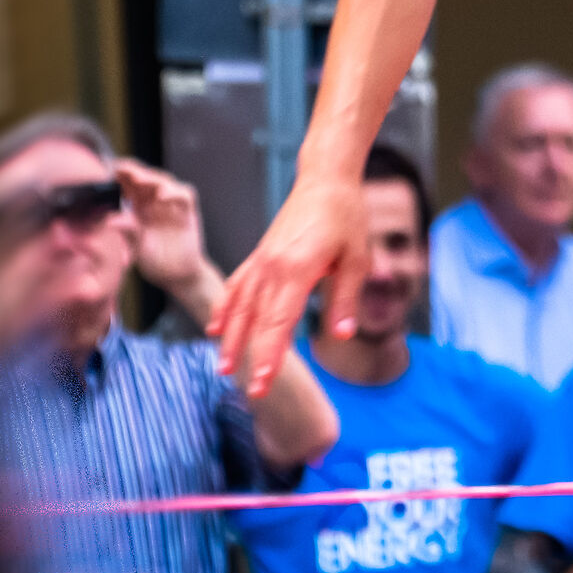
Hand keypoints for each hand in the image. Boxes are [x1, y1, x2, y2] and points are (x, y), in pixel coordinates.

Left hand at [117, 161, 216, 312]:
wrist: (178, 276)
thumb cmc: (155, 261)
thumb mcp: (137, 247)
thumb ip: (128, 232)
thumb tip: (111, 220)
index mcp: (137, 207)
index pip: (128, 183)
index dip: (119, 173)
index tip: (106, 168)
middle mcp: (154, 203)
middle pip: (146, 177)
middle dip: (134, 170)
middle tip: (122, 168)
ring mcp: (172, 206)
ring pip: (164, 181)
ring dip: (151, 178)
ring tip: (139, 179)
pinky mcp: (187, 212)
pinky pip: (184, 195)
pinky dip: (174, 192)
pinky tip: (162, 195)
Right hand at [209, 170, 368, 397]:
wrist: (326, 179)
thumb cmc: (346, 216)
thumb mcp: (357, 258)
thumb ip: (346, 299)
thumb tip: (342, 335)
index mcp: (296, 270)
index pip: (278, 322)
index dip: (270, 355)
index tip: (264, 382)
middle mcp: (271, 267)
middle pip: (255, 320)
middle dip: (251, 358)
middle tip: (252, 392)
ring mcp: (261, 261)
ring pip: (239, 306)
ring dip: (230, 338)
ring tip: (224, 368)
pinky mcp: (260, 255)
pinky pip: (237, 285)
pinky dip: (225, 308)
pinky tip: (215, 328)